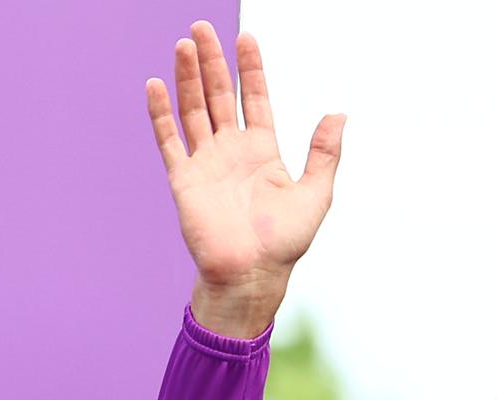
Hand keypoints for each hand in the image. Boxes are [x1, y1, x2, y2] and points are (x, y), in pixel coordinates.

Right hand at [146, 23, 345, 338]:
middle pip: (218, 96)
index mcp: (262, 151)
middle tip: (202, 28)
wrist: (250, 276)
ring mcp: (206, 163)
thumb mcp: (315, 194)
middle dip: (212, 62)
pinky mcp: (184, 180)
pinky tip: (156, 85)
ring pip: (193, 110)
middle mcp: (231, 152)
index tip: (246, 38)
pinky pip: (170, 140)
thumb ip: (325, 153)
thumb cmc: (284, 244)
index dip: (250, 69)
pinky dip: (161, 114)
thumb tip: (340, 113)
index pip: (254, 99)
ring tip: (184, 45)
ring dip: (187, 78)